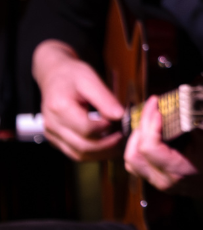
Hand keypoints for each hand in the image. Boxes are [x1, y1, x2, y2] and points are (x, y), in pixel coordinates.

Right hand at [33, 40, 124, 160]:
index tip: (121, 121)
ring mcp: (51, 134)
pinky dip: (91, 152)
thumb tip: (121, 115)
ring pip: (77, 154)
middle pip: (82, 146)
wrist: (54, 75)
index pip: (87, 128)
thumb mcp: (90, 79)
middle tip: (124, 136)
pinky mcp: (55, 138)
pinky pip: (73, 152)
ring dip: (100, 153)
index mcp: (60, 108)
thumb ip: (105, 98)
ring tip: (118, 143)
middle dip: (107, 145)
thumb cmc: (71, 75)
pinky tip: (105, 145)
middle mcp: (52, 125)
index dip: (106, 128)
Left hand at [124, 96, 202, 205]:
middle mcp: (163, 179)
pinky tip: (150, 132)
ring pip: (131, 161)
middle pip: (133, 156)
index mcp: (177, 170)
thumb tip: (181, 104)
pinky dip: (139, 146)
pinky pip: (138, 164)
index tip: (158, 108)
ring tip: (149, 118)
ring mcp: (158, 181)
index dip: (150, 126)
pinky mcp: (157, 179)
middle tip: (152, 108)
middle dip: (139, 128)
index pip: (150, 149)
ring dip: (136, 138)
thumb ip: (193, 126)